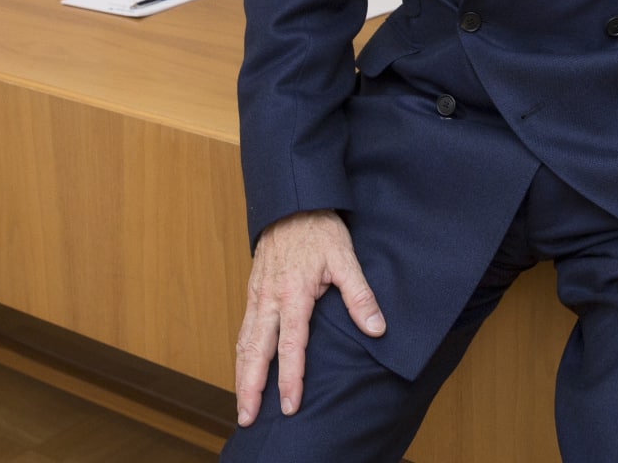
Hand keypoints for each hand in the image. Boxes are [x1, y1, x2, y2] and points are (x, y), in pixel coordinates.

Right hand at [233, 209, 385, 425]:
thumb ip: (359, 295)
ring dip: (242, 375)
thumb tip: (377, 328)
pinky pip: (243, 329)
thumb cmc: (319, 229)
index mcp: (293, 293)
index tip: (290, 405)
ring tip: (242, 404)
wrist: (292, 201)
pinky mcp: (252, 292)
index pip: (291, 345)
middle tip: (247, 417)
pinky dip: (240, 354)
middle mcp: (269, 299)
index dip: (291, 378)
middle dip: (251, 387)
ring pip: (244, 342)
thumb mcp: (345, 257)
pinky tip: (243, 369)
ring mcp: (257, 296)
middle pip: (256, 351)